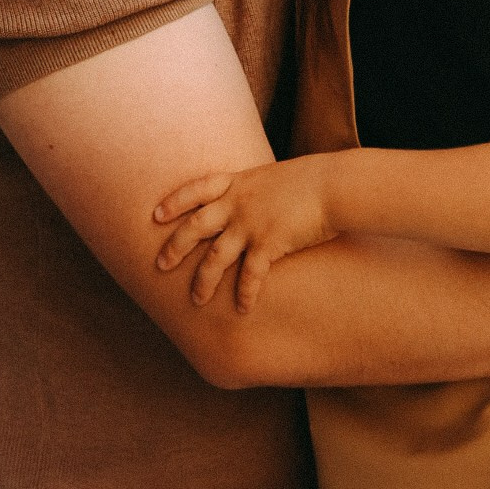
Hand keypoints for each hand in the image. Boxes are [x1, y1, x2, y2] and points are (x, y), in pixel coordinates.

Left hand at [154, 157, 335, 311]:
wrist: (334, 184)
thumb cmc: (312, 180)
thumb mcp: (275, 178)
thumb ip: (255, 190)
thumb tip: (251, 200)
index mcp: (239, 183)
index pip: (196, 189)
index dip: (174, 202)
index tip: (155, 214)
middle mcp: (238, 203)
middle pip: (195, 227)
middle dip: (175, 247)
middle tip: (160, 265)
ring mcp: (251, 224)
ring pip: (214, 258)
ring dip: (202, 281)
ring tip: (196, 300)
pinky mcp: (268, 244)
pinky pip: (249, 275)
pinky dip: (244, 294)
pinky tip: (242, 310)